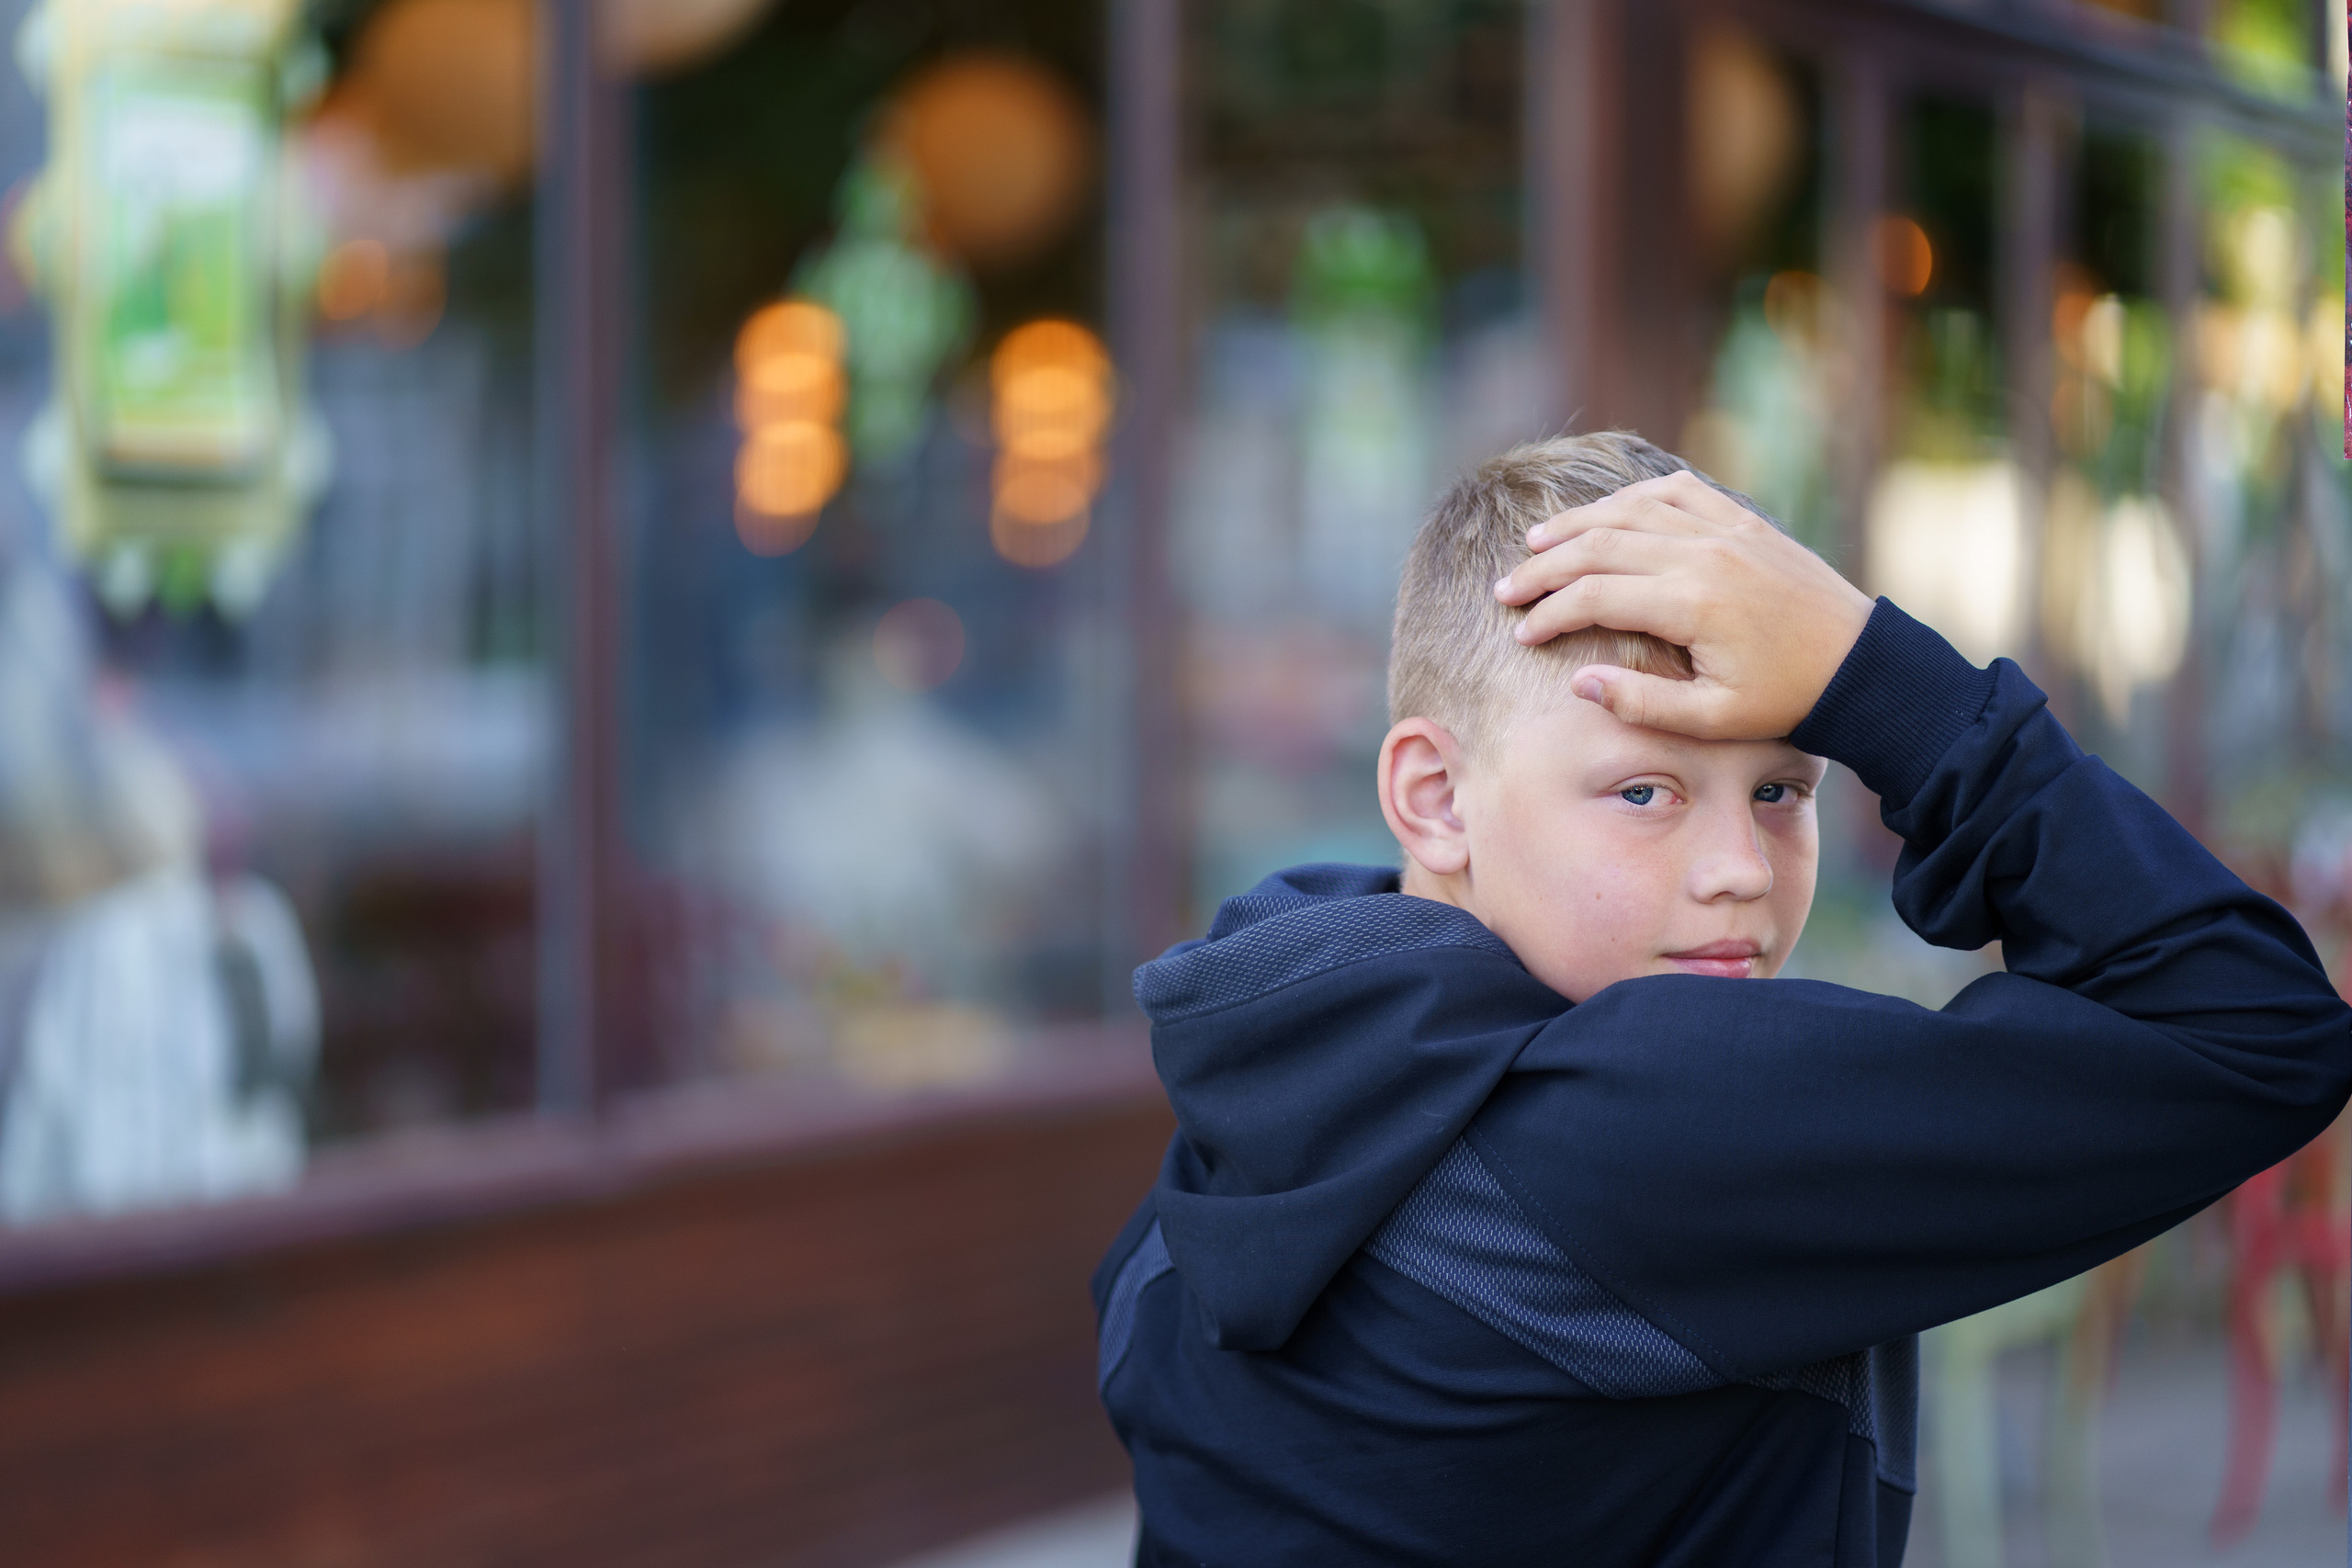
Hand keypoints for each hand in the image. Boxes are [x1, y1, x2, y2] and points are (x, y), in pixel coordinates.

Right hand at [1491, 470, 1873, 739]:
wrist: (1859, 664)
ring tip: (1536, 544)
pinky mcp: (1743, 521)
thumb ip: (1641, 703)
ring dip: (1576, 525)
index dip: (1548, 614)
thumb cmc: (1785, 700)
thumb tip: (1578, 681)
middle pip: (1598, 545)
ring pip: (1630, 510)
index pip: (1593, 595)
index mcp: (1692, 604)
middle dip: (1543, 568)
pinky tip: (1607, 513)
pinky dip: (1633, 497)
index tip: (1521, 635)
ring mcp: (1724, 529)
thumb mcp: (1713, 720)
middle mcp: (1703, 554)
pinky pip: (1676, 490)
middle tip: (1506, 590)